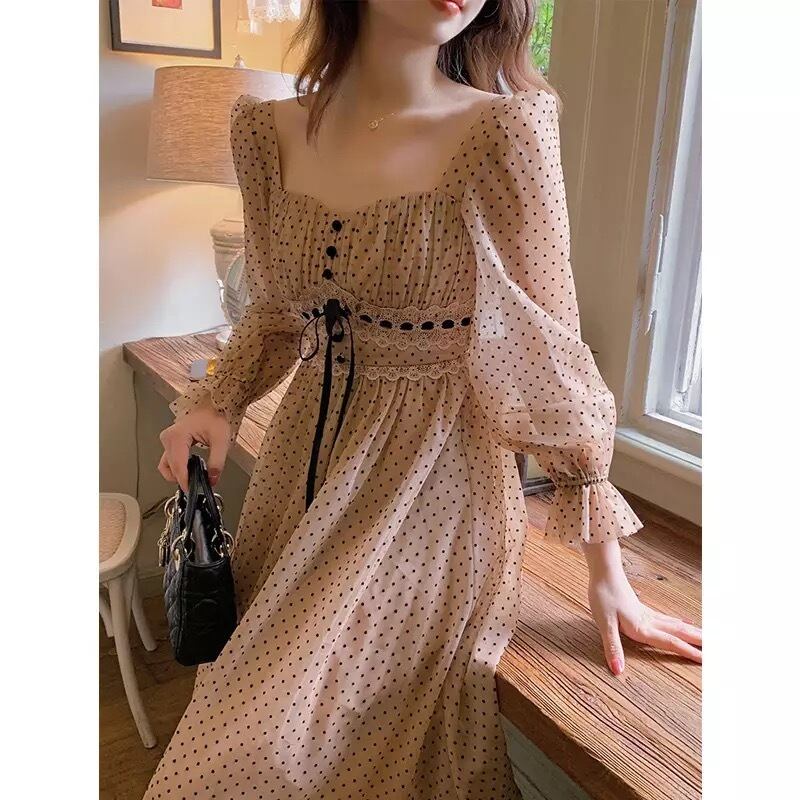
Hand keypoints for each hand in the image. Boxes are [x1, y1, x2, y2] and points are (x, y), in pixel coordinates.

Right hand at [158, 406, 231, 491]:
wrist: (213, 404)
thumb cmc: (215, 416)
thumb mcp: (221, 440)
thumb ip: (217, 462)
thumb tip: (212, 480)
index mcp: (178, 436)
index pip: (178, 466)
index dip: (185, 481)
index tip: (192, 490)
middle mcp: (168, 438)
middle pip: (171, 467)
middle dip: (183, 479)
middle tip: (198, 485)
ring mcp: (167, 439)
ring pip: (166, 466)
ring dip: (177, 475)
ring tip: (194, 476)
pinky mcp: (170, 441)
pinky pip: (168, 460)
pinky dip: (176, 468)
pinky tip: (190, 469)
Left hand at [583, 540, 701, 674]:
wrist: (604, 571)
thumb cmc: (603, 595)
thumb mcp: (605, 623)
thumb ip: (613, 647)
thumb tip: (618, 670)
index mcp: (643, 628)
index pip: (671, 642)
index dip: (689, 652)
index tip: (708, 660)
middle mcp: (650, 621)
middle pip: (680, 633)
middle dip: (700, 642)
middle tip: (720, 649)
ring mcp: (648, 614)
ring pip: (676, 626)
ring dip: (693, 633)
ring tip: (709, 638)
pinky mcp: (643, 609)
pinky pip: (668, 619)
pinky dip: (680, 623)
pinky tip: (685, 622)